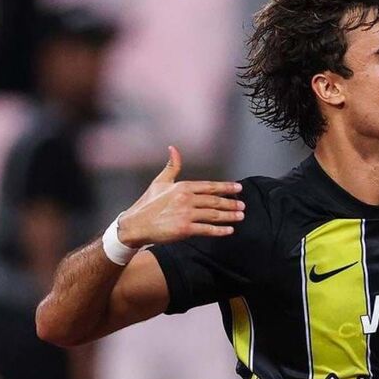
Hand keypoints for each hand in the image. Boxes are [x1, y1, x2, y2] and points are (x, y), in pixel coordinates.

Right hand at [117, 146, 244, 246]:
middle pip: (215, 201)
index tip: (238, 188)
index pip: (209, 186)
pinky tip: (229, 230)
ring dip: (229, 216)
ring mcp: (186, 214)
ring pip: (214, 215)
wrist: (135, 225)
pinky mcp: (184, 229)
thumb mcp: (159, 182)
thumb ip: (171, 166)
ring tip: (240, 216)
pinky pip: (207, 229)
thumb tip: (173, 148)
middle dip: (231, 203)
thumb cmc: (147, 204)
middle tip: (242, 205)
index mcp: (183, 187)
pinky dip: (220, 230)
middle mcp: (186, 199)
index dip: (226, 187)